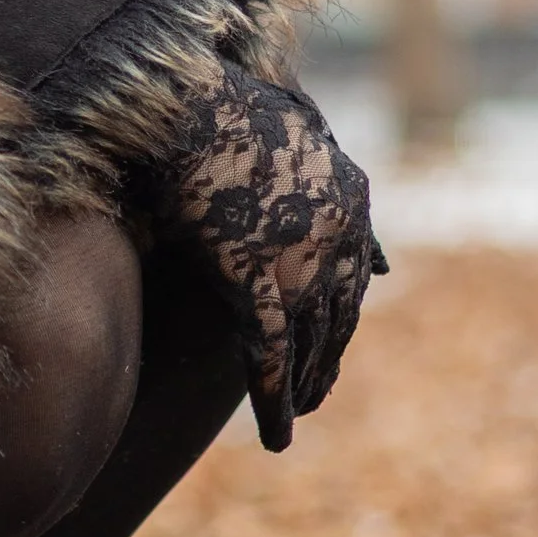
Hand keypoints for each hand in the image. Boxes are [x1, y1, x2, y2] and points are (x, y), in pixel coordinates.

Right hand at [149, 65, 385, 450]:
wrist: (180, 99)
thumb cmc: (218, 98)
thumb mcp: (294, 117)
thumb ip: (325, 155)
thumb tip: (341, 189)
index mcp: (350, 192)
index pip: (357, 271)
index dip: (341, 314)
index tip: (330, 341)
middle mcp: (338, 230)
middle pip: (340, 314)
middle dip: (330, 358)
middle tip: (317, 394)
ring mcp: (301, 257)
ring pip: (312, 342)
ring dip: (306, 387)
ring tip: (297, 419)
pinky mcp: (255, 277)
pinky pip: (271, 353)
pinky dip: (275, 400)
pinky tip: (278, 438)